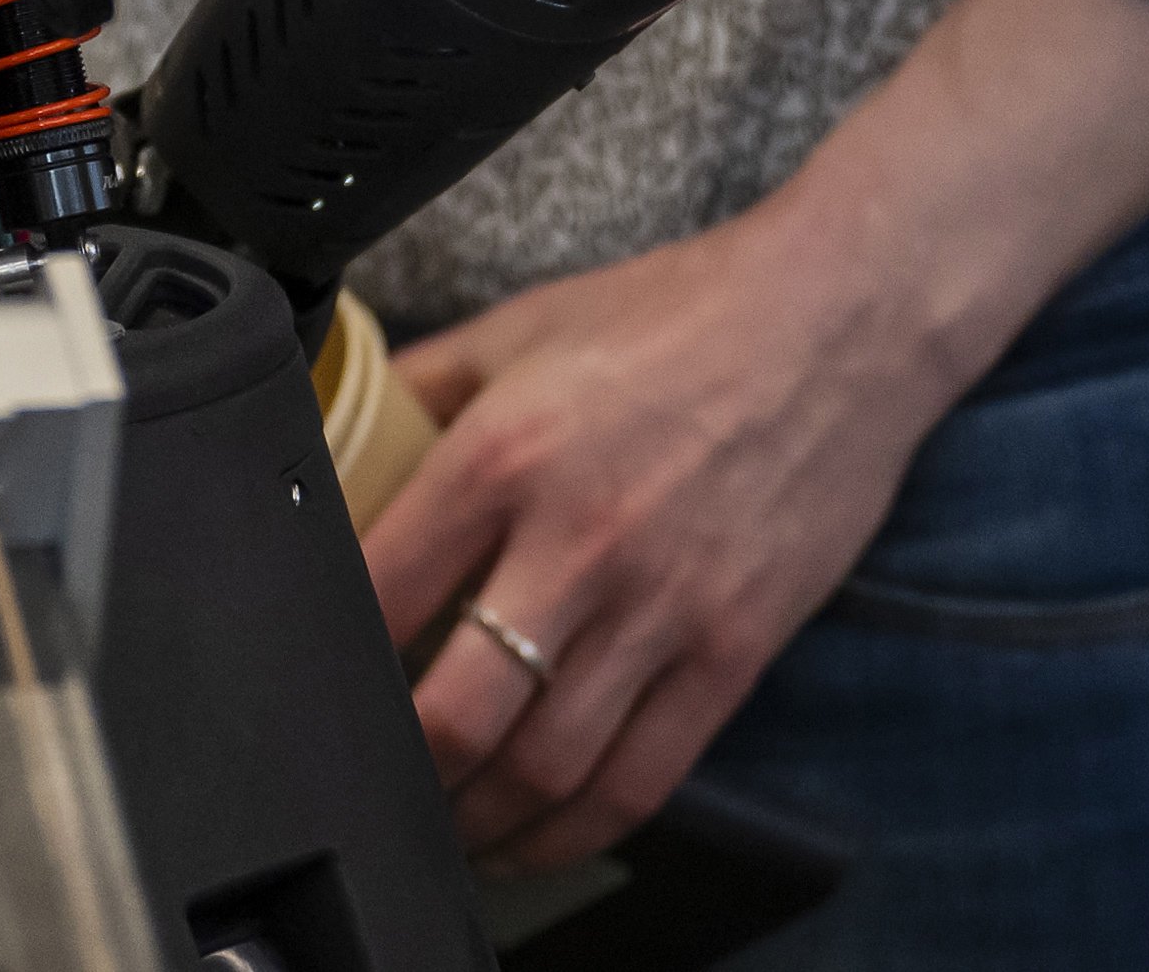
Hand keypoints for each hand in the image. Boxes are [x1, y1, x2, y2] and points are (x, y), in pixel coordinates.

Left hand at [355, 201, 982, 872]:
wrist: (836, 321)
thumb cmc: (679, 316)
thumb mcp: (522, 326)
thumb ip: (421, 387)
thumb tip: (339, 440)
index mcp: (506, 452)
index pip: (378, 594)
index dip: (326, 656)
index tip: (312, 680)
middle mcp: (579, 540)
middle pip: (455, 715)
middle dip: (398, 768)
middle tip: (371, 774)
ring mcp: (664, 607)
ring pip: (545, 769)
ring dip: (476, 818)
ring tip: (441, 818)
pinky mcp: (733, 651)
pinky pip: (642, 779)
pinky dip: (573, 830)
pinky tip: (534, 832)